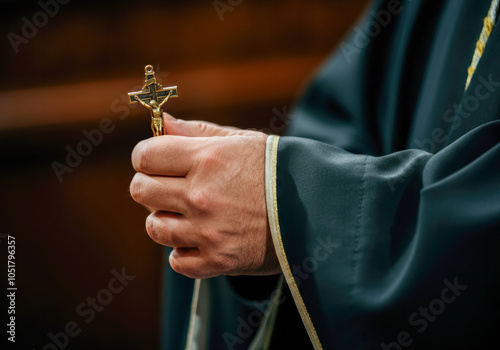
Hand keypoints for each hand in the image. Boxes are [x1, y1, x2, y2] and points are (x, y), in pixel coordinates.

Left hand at [130, 114, 280, 278]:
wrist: (317, 211)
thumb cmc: (278, 170)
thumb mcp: (242, 141)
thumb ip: (198, 132)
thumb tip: (162, 123)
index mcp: (209, 159)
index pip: (145, 156)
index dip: (147, 157)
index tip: (157, 161)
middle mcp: (203, 195)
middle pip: (140, 190)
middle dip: (151, 186)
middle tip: (172, 187)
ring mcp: (209, 231)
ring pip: (154, 228)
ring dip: (167, 220)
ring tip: (190, 214)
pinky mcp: (218, 261)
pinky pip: (177, 260)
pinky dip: (185, 250)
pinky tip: (203, 237)